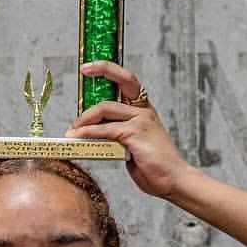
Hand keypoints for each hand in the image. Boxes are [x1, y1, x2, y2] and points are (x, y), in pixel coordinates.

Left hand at [68, 62, 188, 197]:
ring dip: (84, 118)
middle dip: (101, 71)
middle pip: (121, 81)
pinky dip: (88, 132)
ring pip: (105, 108)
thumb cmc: (155, 167)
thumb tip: (93, 136)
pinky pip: (105, 129)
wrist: (174, 180)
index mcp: (144, 111)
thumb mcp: (133, 146)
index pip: (128, 81)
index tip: (92, 67)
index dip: (110, 69)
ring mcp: (141, 120)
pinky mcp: (135, 133)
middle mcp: (144, 111)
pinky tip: (78, 137)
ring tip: (72, 130)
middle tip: (84, 71)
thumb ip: (117, 137)